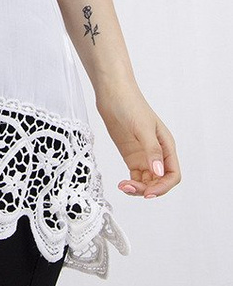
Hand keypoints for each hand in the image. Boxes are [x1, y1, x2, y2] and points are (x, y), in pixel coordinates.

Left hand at [95, 82, 180, 198]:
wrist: (112, 93)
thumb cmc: (130, 104)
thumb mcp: (143, 127)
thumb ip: (152, 150)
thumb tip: (159, 172)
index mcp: (166, 146)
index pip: (172, 175)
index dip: (163, 187)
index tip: (149, 192)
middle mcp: (157, 153)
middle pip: (160, 181)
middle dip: (148, 189)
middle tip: (131, 188)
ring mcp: (144, 155)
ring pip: (147, 181)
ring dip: (138, 188)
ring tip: (123, 186)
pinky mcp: (131, 155)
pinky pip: (136, 176)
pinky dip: (131, 183)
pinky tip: (122, 183)